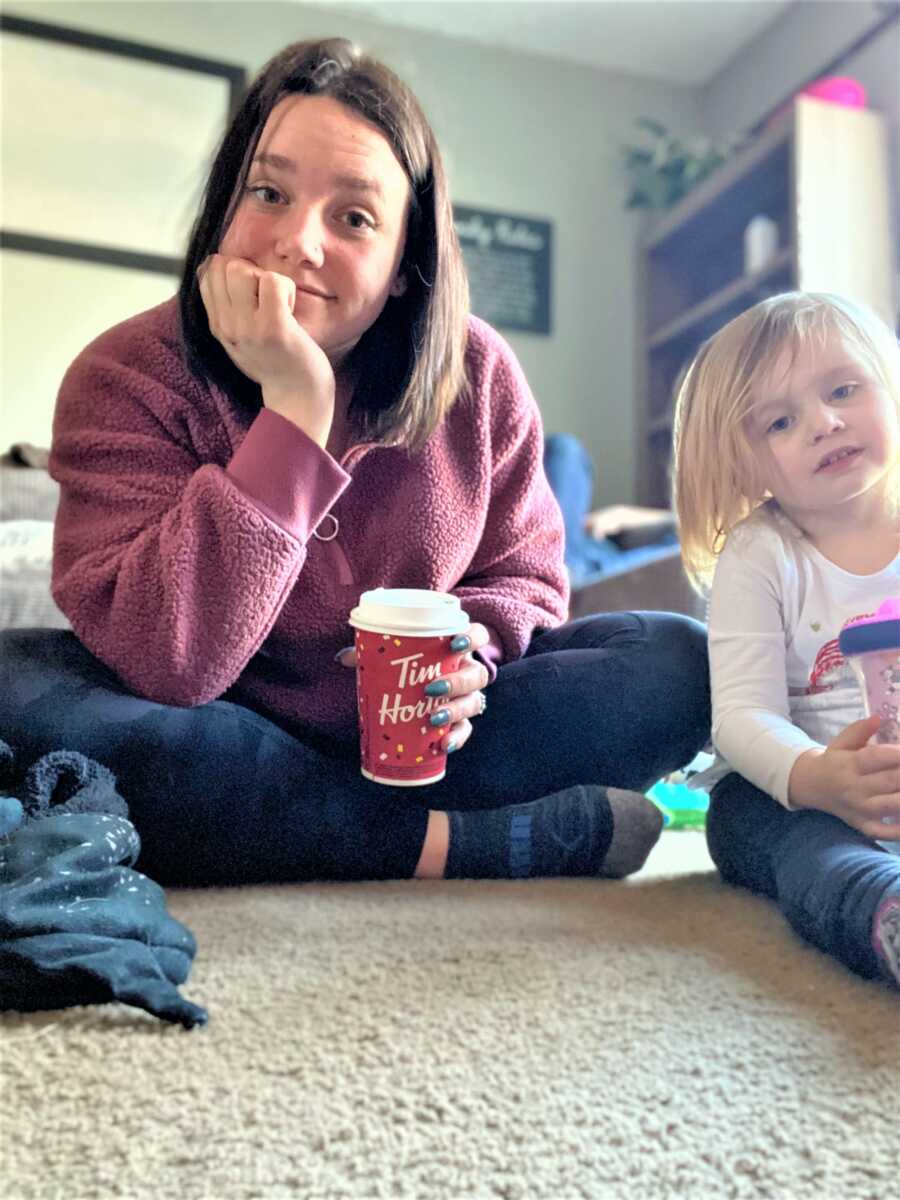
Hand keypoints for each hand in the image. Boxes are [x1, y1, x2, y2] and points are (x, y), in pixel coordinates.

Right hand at [197, 254, 335, 446]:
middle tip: (268, 299)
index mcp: (217, 326)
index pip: (207, 272)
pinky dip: (287, 289)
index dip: (233, 270)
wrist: (299, 397)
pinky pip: (273, 281)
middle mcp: (227, 327)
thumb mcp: (240, 337)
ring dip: (268, 279)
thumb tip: (217, 263)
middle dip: (251, 271)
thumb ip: (227, 307)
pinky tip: (290, 312)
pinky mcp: (273, 328)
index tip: (252, 294)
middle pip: (223, 265)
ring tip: (279, 306)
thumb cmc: (277, 361)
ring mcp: (248, 328)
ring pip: (243, 270)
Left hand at [336, 622, 491, 753]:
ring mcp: (468, 696)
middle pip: (477, 674)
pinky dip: (457, 737)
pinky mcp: (463, 720)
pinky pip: (466, 730)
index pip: (478, 635)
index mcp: (457, 647)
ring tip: (433, 719)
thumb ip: (373, 652)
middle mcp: (468, 670)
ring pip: (474, 702)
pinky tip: (443, 745)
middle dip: (458, 682)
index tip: (454, 644)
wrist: (422, 685)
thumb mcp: (395, 654)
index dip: (472, 638)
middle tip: (431, 689)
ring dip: (455, 711)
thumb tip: (343, 658)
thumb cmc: (410, 664)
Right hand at [788, 715, 899, 837]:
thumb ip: (860, 730)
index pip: (876, 757)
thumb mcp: (841, 742)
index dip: (899, 754)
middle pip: (890, 781)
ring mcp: (859, 809)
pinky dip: (899, 831)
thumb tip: (879, 718)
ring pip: (891, 806)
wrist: (812, 787)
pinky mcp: (863, 826)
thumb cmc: (835, 761)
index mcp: (848, 764)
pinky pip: (883, 832)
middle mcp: (853, 788)